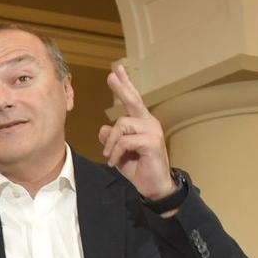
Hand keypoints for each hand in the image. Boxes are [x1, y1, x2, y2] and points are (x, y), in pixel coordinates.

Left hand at [96, 62, 174, 202]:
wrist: (155, 186)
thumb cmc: (139, 168)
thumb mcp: (120, 153)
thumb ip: (112, 140)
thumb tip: (103, 128)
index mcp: (142, 123)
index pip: (132, 101)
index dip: (125, 85)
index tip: (117, 71)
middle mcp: (149, 122)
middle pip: (133, 100)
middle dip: (121, 87)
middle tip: (111, 75)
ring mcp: (152, 131)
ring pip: (122, 125)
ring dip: (111, 143)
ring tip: (110, 156)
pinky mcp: (151, 141)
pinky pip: (125, 141)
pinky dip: (116, 152)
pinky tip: (115, 161)